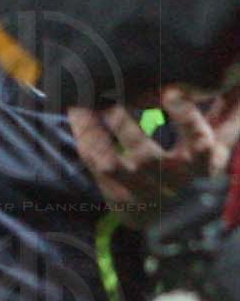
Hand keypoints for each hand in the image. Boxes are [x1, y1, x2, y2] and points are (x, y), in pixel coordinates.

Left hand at [69, 86, 239, 225]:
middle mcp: (172, 181)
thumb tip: (229, 81)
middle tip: (106, 96)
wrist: (177, 219)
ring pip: (114, 164)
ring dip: (96, 132)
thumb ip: (227, 116)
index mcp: (202, 164)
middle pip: (147, 157)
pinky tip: (76, 112)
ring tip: (83, 102)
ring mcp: (141, 191)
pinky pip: (95, 166)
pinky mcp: (119, 195)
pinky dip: (84, 138)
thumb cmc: (196, 167)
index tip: (170, 92)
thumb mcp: (216, 146)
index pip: (199, 144)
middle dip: (124, 126)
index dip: (185, 118)